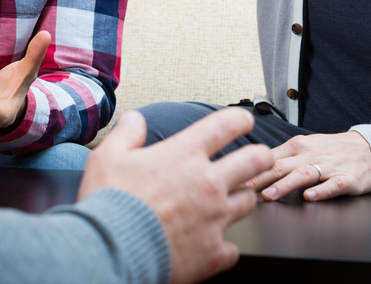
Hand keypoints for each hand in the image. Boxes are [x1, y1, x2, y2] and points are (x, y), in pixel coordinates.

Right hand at [79, 108, 272, 283]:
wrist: (111, 249)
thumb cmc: (110, 202)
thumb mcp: (108, 156)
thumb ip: (127, 134)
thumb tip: (136, 120)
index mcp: (184, 155)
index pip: (225, 125)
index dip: (240, 118)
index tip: (243, 121)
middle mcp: (208, 183)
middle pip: (255, 160)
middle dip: (262, 156)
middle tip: (259, 158)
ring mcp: (214, 218)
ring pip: (249, 202)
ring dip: (241, 200)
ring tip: (231, 202)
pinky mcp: (213, 251)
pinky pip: (232, 249)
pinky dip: (224, 247)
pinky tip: (213, 245)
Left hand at [249, 131, 370, 201]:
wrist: (368, 148)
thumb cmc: (330, 151)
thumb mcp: (304, 148)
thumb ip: (280, 159)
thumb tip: (249, 169)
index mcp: (296, 147)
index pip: (268, 158)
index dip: (249, 169)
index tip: (231, 179)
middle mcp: (309, 155)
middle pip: (281, 166)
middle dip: (260, 177)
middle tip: (242, 189)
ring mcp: (329, 166)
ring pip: (304, 174)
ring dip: (285, 185)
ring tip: (269, 195)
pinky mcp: (348, 179)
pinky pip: (334, 185)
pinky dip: (322, 190)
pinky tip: (310, 197)